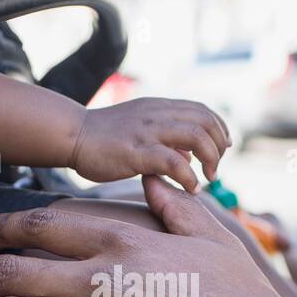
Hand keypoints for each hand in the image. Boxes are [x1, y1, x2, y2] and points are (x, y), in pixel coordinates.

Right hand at [70, 98, 231, 192]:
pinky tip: (190, 188)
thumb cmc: (105, 138)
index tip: (224, 148)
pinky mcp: (137, 151)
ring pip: (196, 136)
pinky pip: (173, 161)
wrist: (73, 135)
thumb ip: (166, 139)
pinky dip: (189, 176)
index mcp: (160, 108)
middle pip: (206, 122)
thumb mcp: (141, 130)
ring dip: (210, 159)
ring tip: (208, 178)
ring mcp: (148, 131)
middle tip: (215, 169)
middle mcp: (158, 115)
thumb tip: (189, 156)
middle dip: (219, 147)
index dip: (220, 129)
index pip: (203, 111)